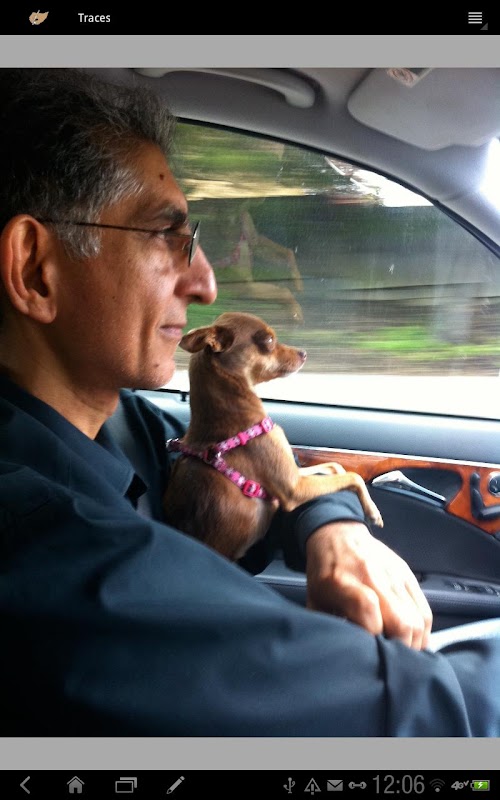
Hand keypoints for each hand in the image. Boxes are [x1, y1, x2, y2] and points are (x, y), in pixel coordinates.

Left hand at [305, 521, 432, 649]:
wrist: (338, 533)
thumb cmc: (324, 573)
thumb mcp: (314, 600)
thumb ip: (328, 627)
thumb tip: (343, 656)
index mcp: (342, 583)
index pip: (369, 615)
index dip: (372, 641)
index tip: (369, 656)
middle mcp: (372, 577)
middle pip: (402, 622)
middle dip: (399, 649)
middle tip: (390, 661)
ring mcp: (394, 575)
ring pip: (418, 619)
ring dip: (414, 643)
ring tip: (402, 654)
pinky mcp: (408, 575)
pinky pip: (425, 610)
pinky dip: (423, 631)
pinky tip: (413, 641)